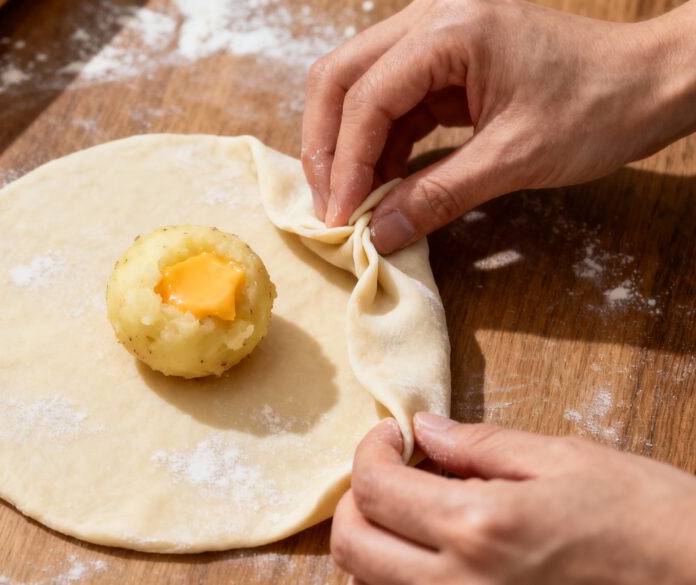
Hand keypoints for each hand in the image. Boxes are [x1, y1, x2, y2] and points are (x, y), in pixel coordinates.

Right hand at [302, 0, 695, 251]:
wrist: (652, 83)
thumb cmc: (600, 108)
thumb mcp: (515, 159)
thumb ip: (438, 196)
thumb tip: (378, 234)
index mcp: (450, 28)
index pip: (366, 97)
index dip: (344, 162)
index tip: (340, 217)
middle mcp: (431, 19)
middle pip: (340, 78)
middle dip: (327, 147)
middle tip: (330, 205)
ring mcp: (434, 37)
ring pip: (356, 89)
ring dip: (348, 149)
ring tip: (353, 204)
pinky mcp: (443, 63)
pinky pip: (390, 103)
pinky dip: (379, 146)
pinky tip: (381, 186)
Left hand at [331, 414, 695, 583]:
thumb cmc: (650, 521)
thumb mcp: (567, 460)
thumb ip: (481, 447)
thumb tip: (425, 429)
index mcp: (480, 528)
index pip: (374, 490)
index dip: (369, 452)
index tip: (391, 437)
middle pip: (353, 546)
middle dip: (357, 499)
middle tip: (391, 471)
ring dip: (374, 540)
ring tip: (413, 509)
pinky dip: (401, 576)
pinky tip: (436, 549)